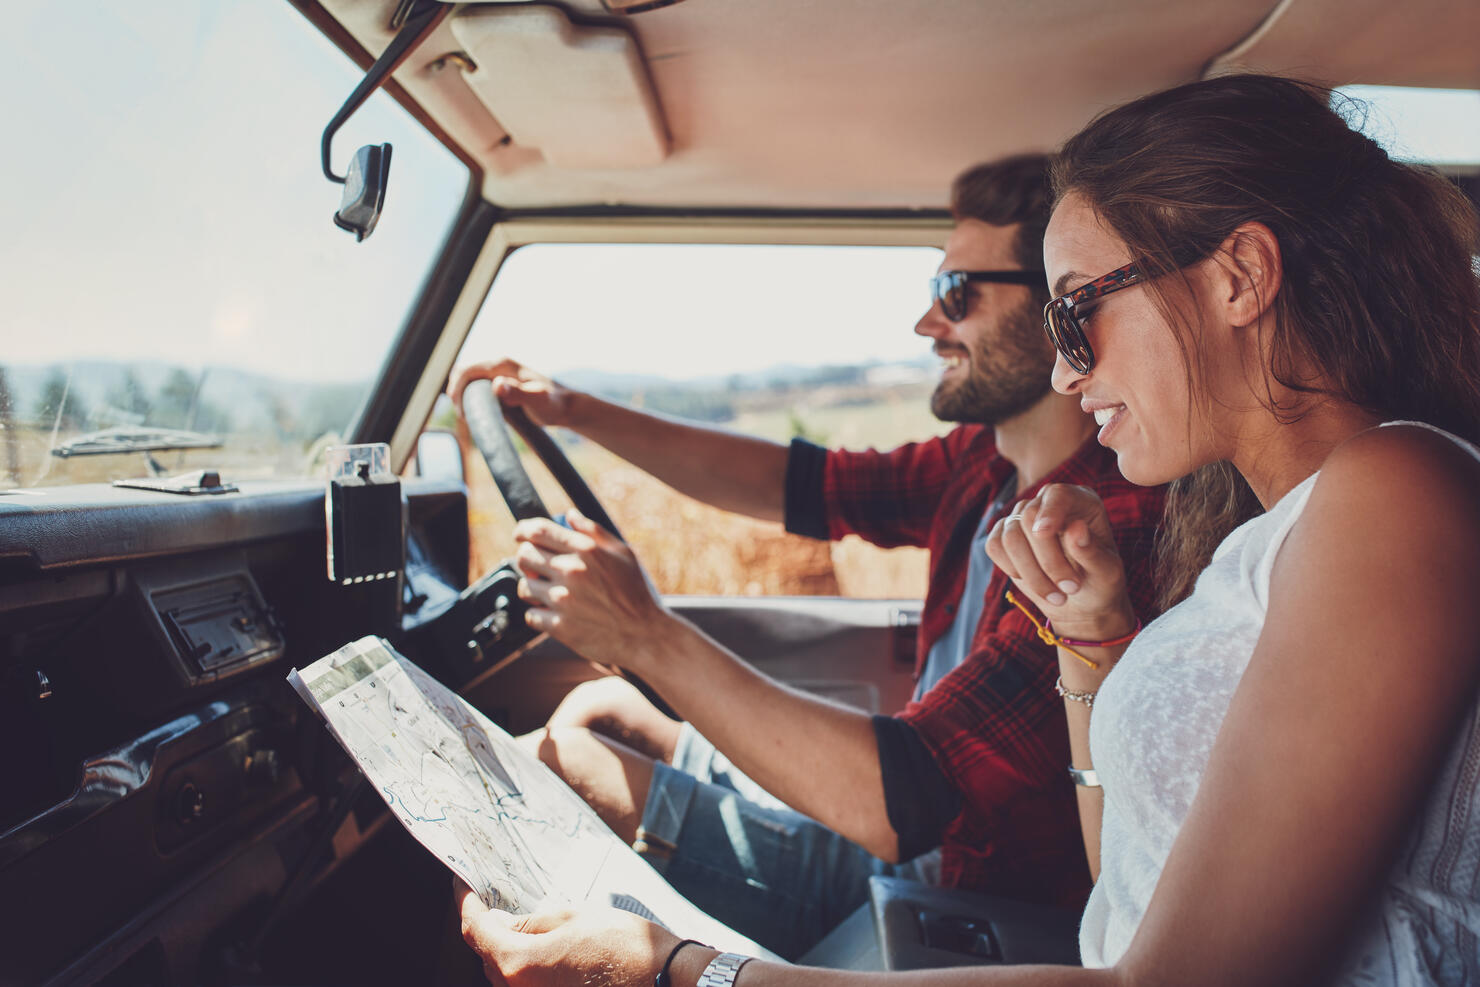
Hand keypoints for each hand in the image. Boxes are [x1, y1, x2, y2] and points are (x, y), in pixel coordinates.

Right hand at [449, 358, 577, 427]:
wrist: (566, 406)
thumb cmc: (553, 405)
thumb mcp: (536, 401)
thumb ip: (518, 392)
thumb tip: (497, 386)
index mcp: (502, 364)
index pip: (467, 370)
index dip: (457, 388)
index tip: (462, 411)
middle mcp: (498, 365)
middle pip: (463, 372)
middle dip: (457, 392)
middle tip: (465, 415)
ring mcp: (499, 373)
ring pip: (468, 379)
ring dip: (463, 395)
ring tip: (469, 416)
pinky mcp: (500, 383)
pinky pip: (477, 386)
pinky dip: (471, 398)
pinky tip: (478, 413)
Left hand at [457, 880, 681, 986]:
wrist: (661, 979)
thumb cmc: (622, 945)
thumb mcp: (571, 917)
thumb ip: (528, 922)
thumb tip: (499, 921)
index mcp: (518, 963)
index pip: (475, 930)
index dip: (465, 903)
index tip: (461, 883)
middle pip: (486, 954)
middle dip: (486, 926)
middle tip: (492, 899)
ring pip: (504, 972)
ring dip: (505, 947)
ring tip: (516, 920)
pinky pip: (524, 984)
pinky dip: (523, 964)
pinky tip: (538, 947)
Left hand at [513, 508, 670, 672]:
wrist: (643, 634)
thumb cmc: (635, 593)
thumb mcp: (623, 553)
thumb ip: (594, 532)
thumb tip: (570, 515)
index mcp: (585, 550)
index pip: (539, 531)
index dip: (523, 530)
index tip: (520, 535)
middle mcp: (571, 571)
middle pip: (524, 555)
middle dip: (526, 559)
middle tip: (535, 567)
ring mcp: (562, 600)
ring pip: (524, 587)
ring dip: (532, 589)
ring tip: (548, 593)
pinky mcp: (559, 626)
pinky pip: (531, 616)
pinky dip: (539, 615)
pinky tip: (554, 614)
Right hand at [984, 483, 1136, 644]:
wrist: (1081, 603)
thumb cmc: (1099, 583)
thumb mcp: (1106, 571)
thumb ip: (1092, 551)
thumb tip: (1076, 528)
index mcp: (1081, 501)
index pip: (1058, 494)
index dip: (1050, 511)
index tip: (1044, 533)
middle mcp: (1049, 504)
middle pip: (1029, 516)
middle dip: (1046, 560)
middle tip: (1069, 589)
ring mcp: (1023, 518)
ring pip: (1010, 536)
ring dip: (1031, 573)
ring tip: (1057, 596)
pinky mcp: (1004, 536)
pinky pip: (994, 546)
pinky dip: (1011, 569)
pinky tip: (1035, 584)